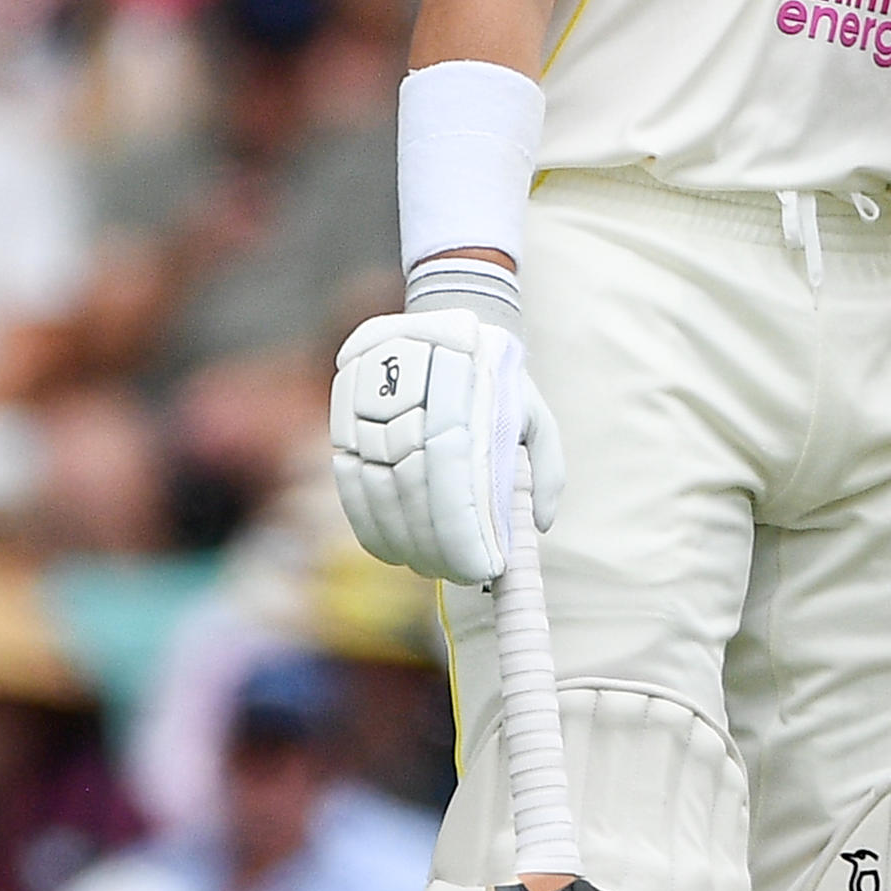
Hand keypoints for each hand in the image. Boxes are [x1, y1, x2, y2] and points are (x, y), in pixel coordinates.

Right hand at [330, 310, 565, 584]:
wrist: (445, 316)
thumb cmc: (498, 379)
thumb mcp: (535, 413)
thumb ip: (546, 469)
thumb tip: (539, 526)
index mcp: (463, 401)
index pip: (453, 484)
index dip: (461, 535)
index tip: (482, 567)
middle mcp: (411, 404)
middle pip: (412, 492)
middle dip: (434, 546)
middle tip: (458, 575)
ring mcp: (371, 407)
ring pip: (375, 490)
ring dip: (400, 540)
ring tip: (426, 567)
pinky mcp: (344, 415)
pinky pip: (348, 480)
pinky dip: (366, 522)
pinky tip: (389, 549)